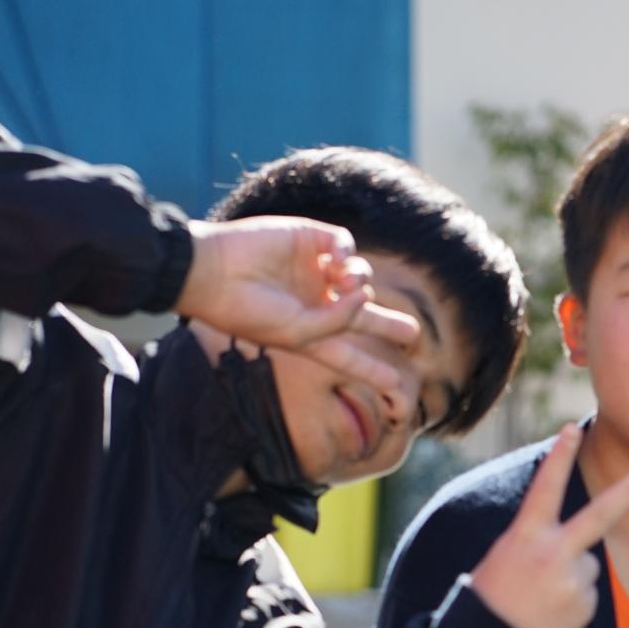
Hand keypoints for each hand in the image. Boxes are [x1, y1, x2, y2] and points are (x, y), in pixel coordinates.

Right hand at [179, 216, 420, 351]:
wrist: (215, 272)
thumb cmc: (252, 311)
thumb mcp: (301, 333)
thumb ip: (341, 321)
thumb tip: (366, 294)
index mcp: (311, 334)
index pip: (348, 356)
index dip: (372, 370)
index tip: (397, 387)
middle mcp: (316, 303)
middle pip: (363, 317)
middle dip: (387, 325)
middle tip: (413, 335)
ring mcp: (313, 272)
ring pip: (360, 277)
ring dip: (360, 282)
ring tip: (343, 284)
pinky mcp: (309, 241)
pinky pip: (345, 245)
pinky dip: (348, 253)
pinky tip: (336, 261)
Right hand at [470, 425, 628, 627]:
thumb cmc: (496, 592)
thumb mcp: (507, 554)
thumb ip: (543, 539)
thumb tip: (585, 543)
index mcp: (525, 536)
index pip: (545, 489)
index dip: (559, 458)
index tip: (572, 428)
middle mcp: (553, 554)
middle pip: (601, 514)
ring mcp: (572, 580)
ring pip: (588, 563)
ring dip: (571, 576)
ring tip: (542, 595)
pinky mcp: (585, 604)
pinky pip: (588, 591)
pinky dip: (573, 599)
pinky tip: (550, 610)